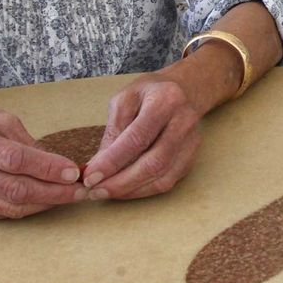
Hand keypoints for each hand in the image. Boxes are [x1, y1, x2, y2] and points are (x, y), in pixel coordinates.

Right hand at [0, 102, 85, 221]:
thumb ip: (24, 136)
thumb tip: (54, 162)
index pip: (14, 159)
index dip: (46, 168)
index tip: (73, 172)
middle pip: (14, 188)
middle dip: (53, 192)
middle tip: (80, 190)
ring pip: (11, 207)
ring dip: (46, 203)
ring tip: (70, 196)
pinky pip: (4, 214)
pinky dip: (29, 208)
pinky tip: (46, 199)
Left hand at [81, 74, 203, 200]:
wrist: (183, 90)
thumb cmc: (149, 94)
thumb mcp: (124, 100)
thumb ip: (113, 131)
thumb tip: (98, 166)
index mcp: (165, 100)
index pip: (137, 138)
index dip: (112, 161)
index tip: (91, 176)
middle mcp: (184, 121)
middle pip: (154, 163)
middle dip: (121, 182)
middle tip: (96, 190)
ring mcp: (192, 141)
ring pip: (163, 177)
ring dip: (131, 190)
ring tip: (107, 192)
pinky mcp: (192, 156)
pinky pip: (168, 181)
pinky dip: (144, 190)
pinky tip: (125, 190)